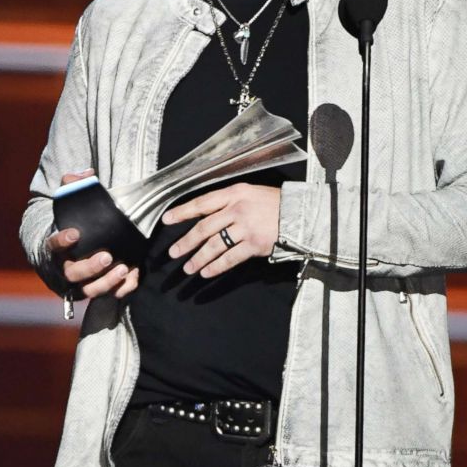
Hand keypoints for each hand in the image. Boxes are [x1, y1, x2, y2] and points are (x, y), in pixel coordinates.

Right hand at [46, 170, 139, 298]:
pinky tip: (133, 277)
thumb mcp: (68, 205)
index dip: (61, 241)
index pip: (52, 246)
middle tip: (107, 257)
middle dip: (90, 267)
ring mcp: (80, 283)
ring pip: (90, 290)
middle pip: (73, 274)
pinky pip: (109, 296)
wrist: (69, 252)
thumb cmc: (71, 226)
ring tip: (124, 268)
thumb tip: (88, 173)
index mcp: (55, 248)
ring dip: (107, 282)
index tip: (74, 234)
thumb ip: (74, 186)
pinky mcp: (96, 289)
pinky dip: (121, 289)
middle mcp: (65, 268)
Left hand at [163, 183, 280, 278]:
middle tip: (173, 252)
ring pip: (214, 246)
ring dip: (199, 259)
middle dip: (186, 242)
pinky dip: (216, 267)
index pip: (202, 203)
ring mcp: (245, 227)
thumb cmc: (274, 203)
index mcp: (234, 193)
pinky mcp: (254, 244)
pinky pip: (230, 258)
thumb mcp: (250, 193)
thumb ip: (230, 201)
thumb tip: (207, 215)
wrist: (300, 213)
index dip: (182, 212)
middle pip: (204, 228)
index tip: (167, 220)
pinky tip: (206, 273)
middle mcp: (237, 209)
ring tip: (188, 268)